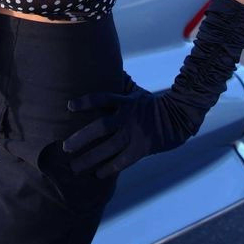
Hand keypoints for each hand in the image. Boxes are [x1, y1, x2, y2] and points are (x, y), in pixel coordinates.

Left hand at [62, 80, 193, 179]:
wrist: (179, 117)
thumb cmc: (152, 105)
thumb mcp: (136, 93)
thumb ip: (119, 87)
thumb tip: (104, 69)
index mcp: (125, 101)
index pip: (103, 98)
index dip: (86, 102)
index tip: (69, 106)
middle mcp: (128, 116)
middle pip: (101, 126)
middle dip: (81, 138)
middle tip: (65, 147)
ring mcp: (136, 133)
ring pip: (109, 147)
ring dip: (90, 158)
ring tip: (74, 166)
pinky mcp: (143, 148)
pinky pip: (123, 161)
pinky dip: (109, 168)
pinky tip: (97, 174)